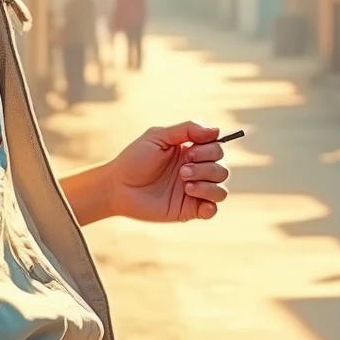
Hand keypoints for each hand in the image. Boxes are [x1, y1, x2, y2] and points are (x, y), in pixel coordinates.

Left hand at [91, 122, 229, 224]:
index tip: (189, 150)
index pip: (216, 147)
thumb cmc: (134, 159)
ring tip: (184, 183)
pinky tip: (191, 195)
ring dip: (207, 184)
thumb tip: (216, 130)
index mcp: (190, 150)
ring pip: (221, 189)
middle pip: (221, 167)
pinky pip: (212, 209)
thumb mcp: (158, 136)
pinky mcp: (189, 209)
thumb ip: (187, 129)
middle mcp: (195, 170)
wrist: (117, 186)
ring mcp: (193, 191)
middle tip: (182, 170)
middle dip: (205, 167)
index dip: (209, 149)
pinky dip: (210, 204)